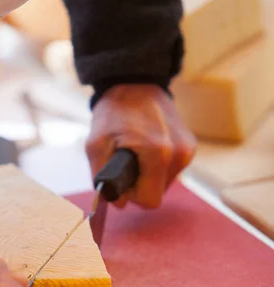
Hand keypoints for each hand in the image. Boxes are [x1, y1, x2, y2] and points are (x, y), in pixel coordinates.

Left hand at [87, 84, 195, 208]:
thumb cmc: (114, 113)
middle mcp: (179, 154)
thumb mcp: (95, 145)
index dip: (132, 194)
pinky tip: (148, 148)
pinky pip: (171, 172)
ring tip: (137, 152)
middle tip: (126, 162)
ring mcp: (187, 150)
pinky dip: (157, 166)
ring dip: (148, 175)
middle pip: (157, 194)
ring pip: (164, 184)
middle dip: (140, 185)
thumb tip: (117, 202)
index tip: (122, 177)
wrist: (136, 83)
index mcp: (158, 154)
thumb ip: (102, 179)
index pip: (149, 200)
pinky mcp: (190, 147)